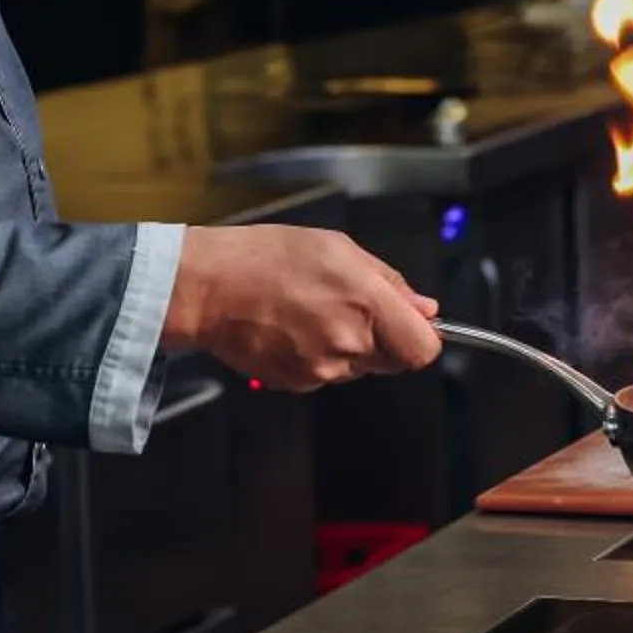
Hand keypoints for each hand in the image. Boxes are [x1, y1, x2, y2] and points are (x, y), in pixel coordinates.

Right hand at [161, 226, 442, 391]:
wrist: (208, 287)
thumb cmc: (263, 259)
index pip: (423, 349)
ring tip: (309, 310)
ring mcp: (323, 369)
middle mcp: (348, 343)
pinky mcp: (298, 384)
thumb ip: (389, 282)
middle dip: (380, 337)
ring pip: (357, 367)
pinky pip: (325, 375)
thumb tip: (424, 308)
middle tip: (346, 305)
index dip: (421, 337)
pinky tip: (292, 328)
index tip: (412, 325)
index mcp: (366, 303)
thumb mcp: (338, 248)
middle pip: (392, 359)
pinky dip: (316, 356)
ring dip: (345, 345)